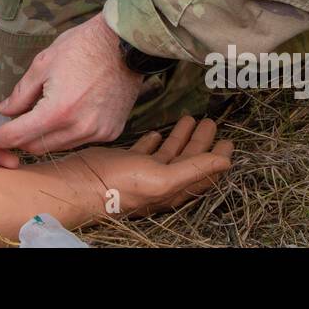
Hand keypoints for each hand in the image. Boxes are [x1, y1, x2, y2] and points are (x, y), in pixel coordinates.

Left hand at [0, 12, 142, 154]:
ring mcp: (97, 133)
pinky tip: (69, 112)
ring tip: (42, 112)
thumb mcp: (43, 64)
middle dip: (21, 137)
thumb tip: (6, 110)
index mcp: (58, 111)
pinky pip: (80, 141)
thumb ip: (21, 93)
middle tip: (14, 121)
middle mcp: (79, 129)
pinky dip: (68, 132)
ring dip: (45, 135)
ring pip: (59, 146)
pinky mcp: (111, 132)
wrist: (124, 44)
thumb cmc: (83, 47)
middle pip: (37, 147)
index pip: (18, 136)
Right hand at [71, 116, 233, 216]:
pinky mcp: (126, 163)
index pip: (203, 172)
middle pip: (188, 160)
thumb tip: (226, 162)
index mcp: (173, 188)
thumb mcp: (161, 178)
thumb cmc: (119, 185)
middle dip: (201, 142)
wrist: (80, 184)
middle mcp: (161, 182)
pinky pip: (147, 151)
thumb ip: (194, 169)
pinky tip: (158, 133)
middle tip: (211, 123)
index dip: (217, 158)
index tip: (228, 142)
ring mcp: (143, 172)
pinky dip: (155, 142)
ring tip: (190, 119)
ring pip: (170, 153)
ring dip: (181, 137)